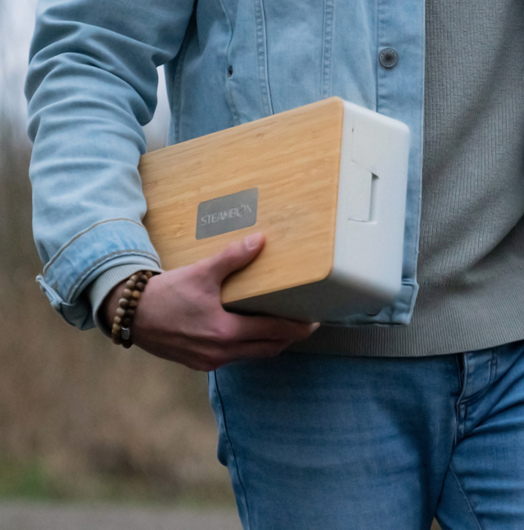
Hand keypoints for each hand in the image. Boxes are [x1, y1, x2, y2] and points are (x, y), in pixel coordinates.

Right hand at [99, 233, 318, 370]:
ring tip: (283, 326)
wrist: (129, 314)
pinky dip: (249, 346)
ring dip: (270, 342)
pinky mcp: (199, 362)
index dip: (297, 327)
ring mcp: (209, 361)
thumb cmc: (166, 294)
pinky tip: (251, 331)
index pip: (274, 331)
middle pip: (268, 348)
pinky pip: (235, 356)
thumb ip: (233, 258)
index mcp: (225, 332)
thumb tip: (260, 241)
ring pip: (252, 355)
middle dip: (289, 337)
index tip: (315, 321)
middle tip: (305, 323)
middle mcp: (220, 352)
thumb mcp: (202, 273)